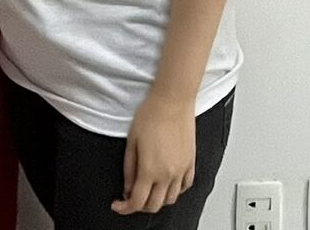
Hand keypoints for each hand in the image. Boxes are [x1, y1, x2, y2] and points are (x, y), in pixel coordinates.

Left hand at [112, 94, 195, 214]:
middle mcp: (168, 173)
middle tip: (131, 198)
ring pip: (171, 199)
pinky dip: (175, 190)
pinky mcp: (191, 161)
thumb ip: (129, 169)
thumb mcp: (131, 142)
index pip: (137, 202)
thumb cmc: (152, 114)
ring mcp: (182, 169)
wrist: (173, 100)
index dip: (125, 208)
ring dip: (158, 200)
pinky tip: (168, 183)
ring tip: (149, 190)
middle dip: (140, 206)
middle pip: (154, 205)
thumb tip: (127, 187)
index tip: (118, 205)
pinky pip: (186, 185)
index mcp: (150, 170)